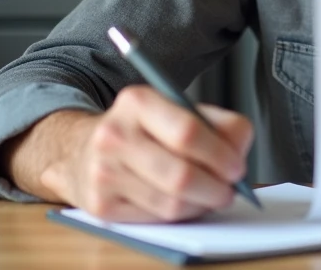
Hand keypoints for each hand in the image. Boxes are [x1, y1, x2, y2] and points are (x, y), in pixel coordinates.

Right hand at [6, 86, 252, 222]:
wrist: (81, 150)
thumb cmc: (141, 130)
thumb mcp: (175, 109)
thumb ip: (217, 122)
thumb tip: (240, 149)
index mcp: (138, 102)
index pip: (188, 132)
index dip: (220, 154)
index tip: (237, 167)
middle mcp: (115, 135)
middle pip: (181, 174)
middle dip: (216, 188)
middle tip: (230, 190)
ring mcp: (104, 173)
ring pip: (171, 203)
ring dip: (201, 204)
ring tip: (211, 196)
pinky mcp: (101, 206)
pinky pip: (155, 219)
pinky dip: (180, 214)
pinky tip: (185, 203)